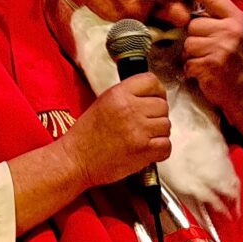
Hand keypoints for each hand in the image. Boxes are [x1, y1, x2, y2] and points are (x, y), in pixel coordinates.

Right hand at [64, 72, 171, 192]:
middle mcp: (129, 108)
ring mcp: (138, 130)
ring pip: (166, 126)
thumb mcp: (103, 103)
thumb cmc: (85, 136)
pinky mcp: (143, 150)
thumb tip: (150, 96)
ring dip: (158, 134)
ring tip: (143, 139)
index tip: (156, 99)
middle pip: (162, 105)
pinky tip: (148, 150)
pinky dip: (160, 151)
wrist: (75, 160)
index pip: (151, 81)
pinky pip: (166, 146)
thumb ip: (126, 96)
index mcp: (118, 94)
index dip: (157, 91)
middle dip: (157, 116)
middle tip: (146, 125)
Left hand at [178, 0, 242, 125]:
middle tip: (209, 52)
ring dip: (192, 56)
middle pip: (193, 25)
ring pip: (188, 44)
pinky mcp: (211, 64)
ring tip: (208, 63)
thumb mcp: (238, 35)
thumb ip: (220, 22)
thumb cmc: (240, 64)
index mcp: (237, 19)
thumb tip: (192, 13)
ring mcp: (221, 47)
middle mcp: (230, 29)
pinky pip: (188, 62)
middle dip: (195, 39)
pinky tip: (206, 74)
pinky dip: (192, 70)